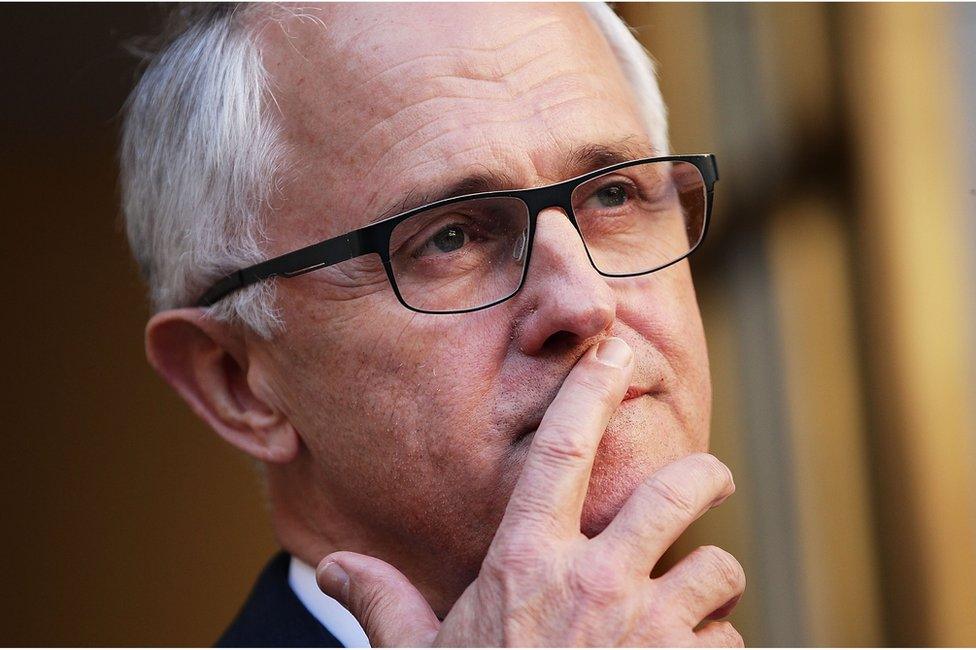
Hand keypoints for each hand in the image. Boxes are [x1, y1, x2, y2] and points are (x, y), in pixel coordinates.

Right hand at [316, 337, 744, 646]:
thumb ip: (383, 603)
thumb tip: (333, 565)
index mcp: (525, 564)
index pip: (560, 449)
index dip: (590, 390)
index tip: (616, 352)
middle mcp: (593, 584)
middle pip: (675, 491)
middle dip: (704, 474)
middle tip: (712, 477)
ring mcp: (648, 631)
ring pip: (717, 569)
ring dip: (710, 582)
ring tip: (691, 601)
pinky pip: (727, 640)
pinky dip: (713, 646)